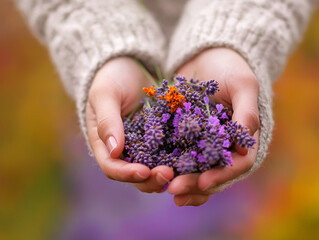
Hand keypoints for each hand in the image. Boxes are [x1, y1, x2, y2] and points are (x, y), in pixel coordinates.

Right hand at [86, 57, 173, 192]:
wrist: (130, 67)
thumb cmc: (111, 79)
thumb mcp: (105, 95)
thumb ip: (107, 121)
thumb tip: (114, 151)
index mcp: (105, 144)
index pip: (112, 167)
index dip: (126, 174)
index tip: (143, 171)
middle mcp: (125, 151)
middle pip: (135, 175)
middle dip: (151, 179)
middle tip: (168, 174)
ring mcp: (145, 146)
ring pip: (154, 170)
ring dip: (167, 175)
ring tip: (182, 172)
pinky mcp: (163, 139)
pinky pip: (170, 153)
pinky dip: (179, 160)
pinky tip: (193, 158)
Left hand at [168, 48, 259, 205]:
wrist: (206, 55)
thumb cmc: (230, 67)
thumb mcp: (242, 85)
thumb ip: (247, 113)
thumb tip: (244, 148)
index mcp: (243, 138)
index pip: (238, 165)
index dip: (222, 176)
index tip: (203, 182)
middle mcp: (223, 145)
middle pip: (213, 172)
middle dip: (194, 184)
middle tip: (174, 190)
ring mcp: (202, 141)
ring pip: (194, 169)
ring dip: (180, 180)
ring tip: (163, 188)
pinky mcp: (183, 135)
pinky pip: (176, 153)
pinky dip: (168, 164)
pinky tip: (153, 171)